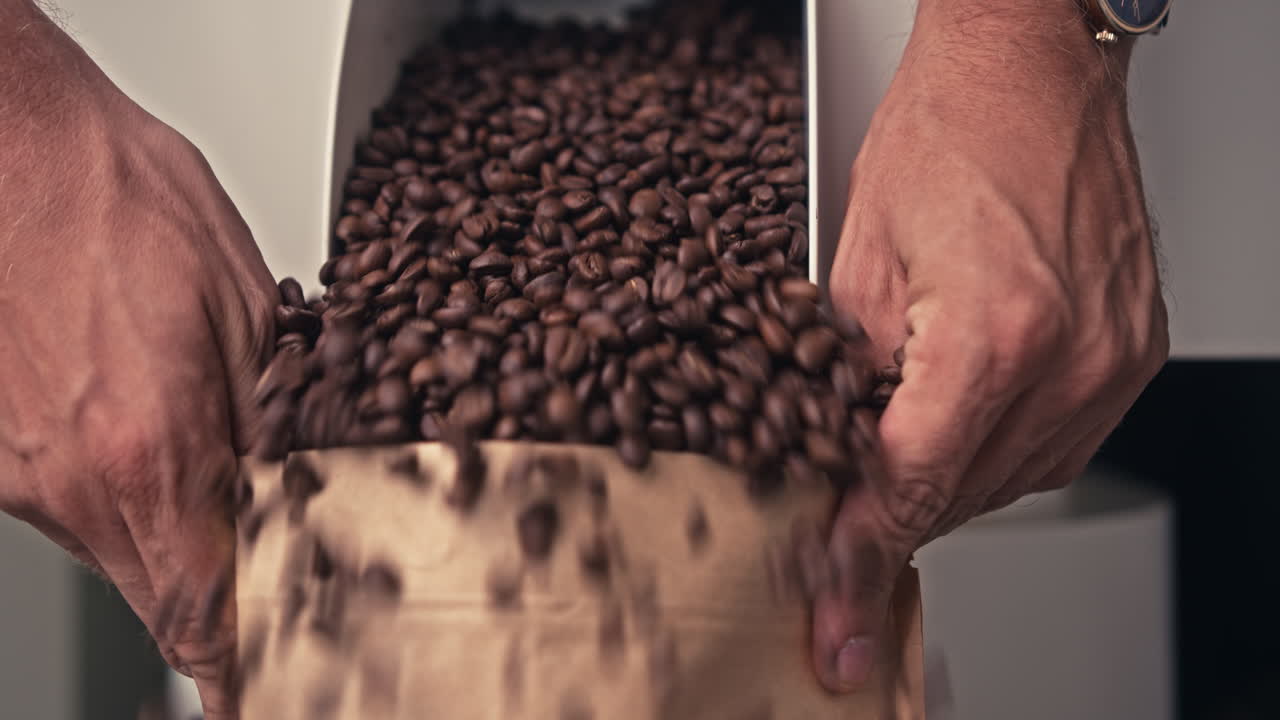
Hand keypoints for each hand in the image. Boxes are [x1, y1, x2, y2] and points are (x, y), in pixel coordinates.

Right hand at [0, 5, 276, 716]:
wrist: (9, 142)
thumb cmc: (123, 200)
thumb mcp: (246, 311)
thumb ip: (274, 427)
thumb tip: (302, 502)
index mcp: (153, 450)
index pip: (203, 616)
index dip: (240, 672)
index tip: (263, 693)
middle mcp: (72, 479)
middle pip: (162, 602)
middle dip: (220, 608)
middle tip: (269, 586)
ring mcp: (16, 471)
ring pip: (116, 555)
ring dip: (172, 540)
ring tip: (205, 472)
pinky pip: (67, 506)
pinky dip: (116, 495)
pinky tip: (141, 430)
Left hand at [815, 1, 1168, 691]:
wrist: (1028, 73)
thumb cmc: (946, 136)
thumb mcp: (856, 263)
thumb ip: (846, 385)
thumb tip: (834, 466)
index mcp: (993, 336)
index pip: (911, 486)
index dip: (862, 558)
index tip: (837, 614)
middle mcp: (1071, 358)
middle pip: (963, 495)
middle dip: (894, 524)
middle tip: (841, 548)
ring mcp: (1113, 360)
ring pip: (1013, 482)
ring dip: (947, 489)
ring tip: (895, 473)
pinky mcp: (1131, 353)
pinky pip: (1057, 446)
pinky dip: (1000, 455)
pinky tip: (961, 435)